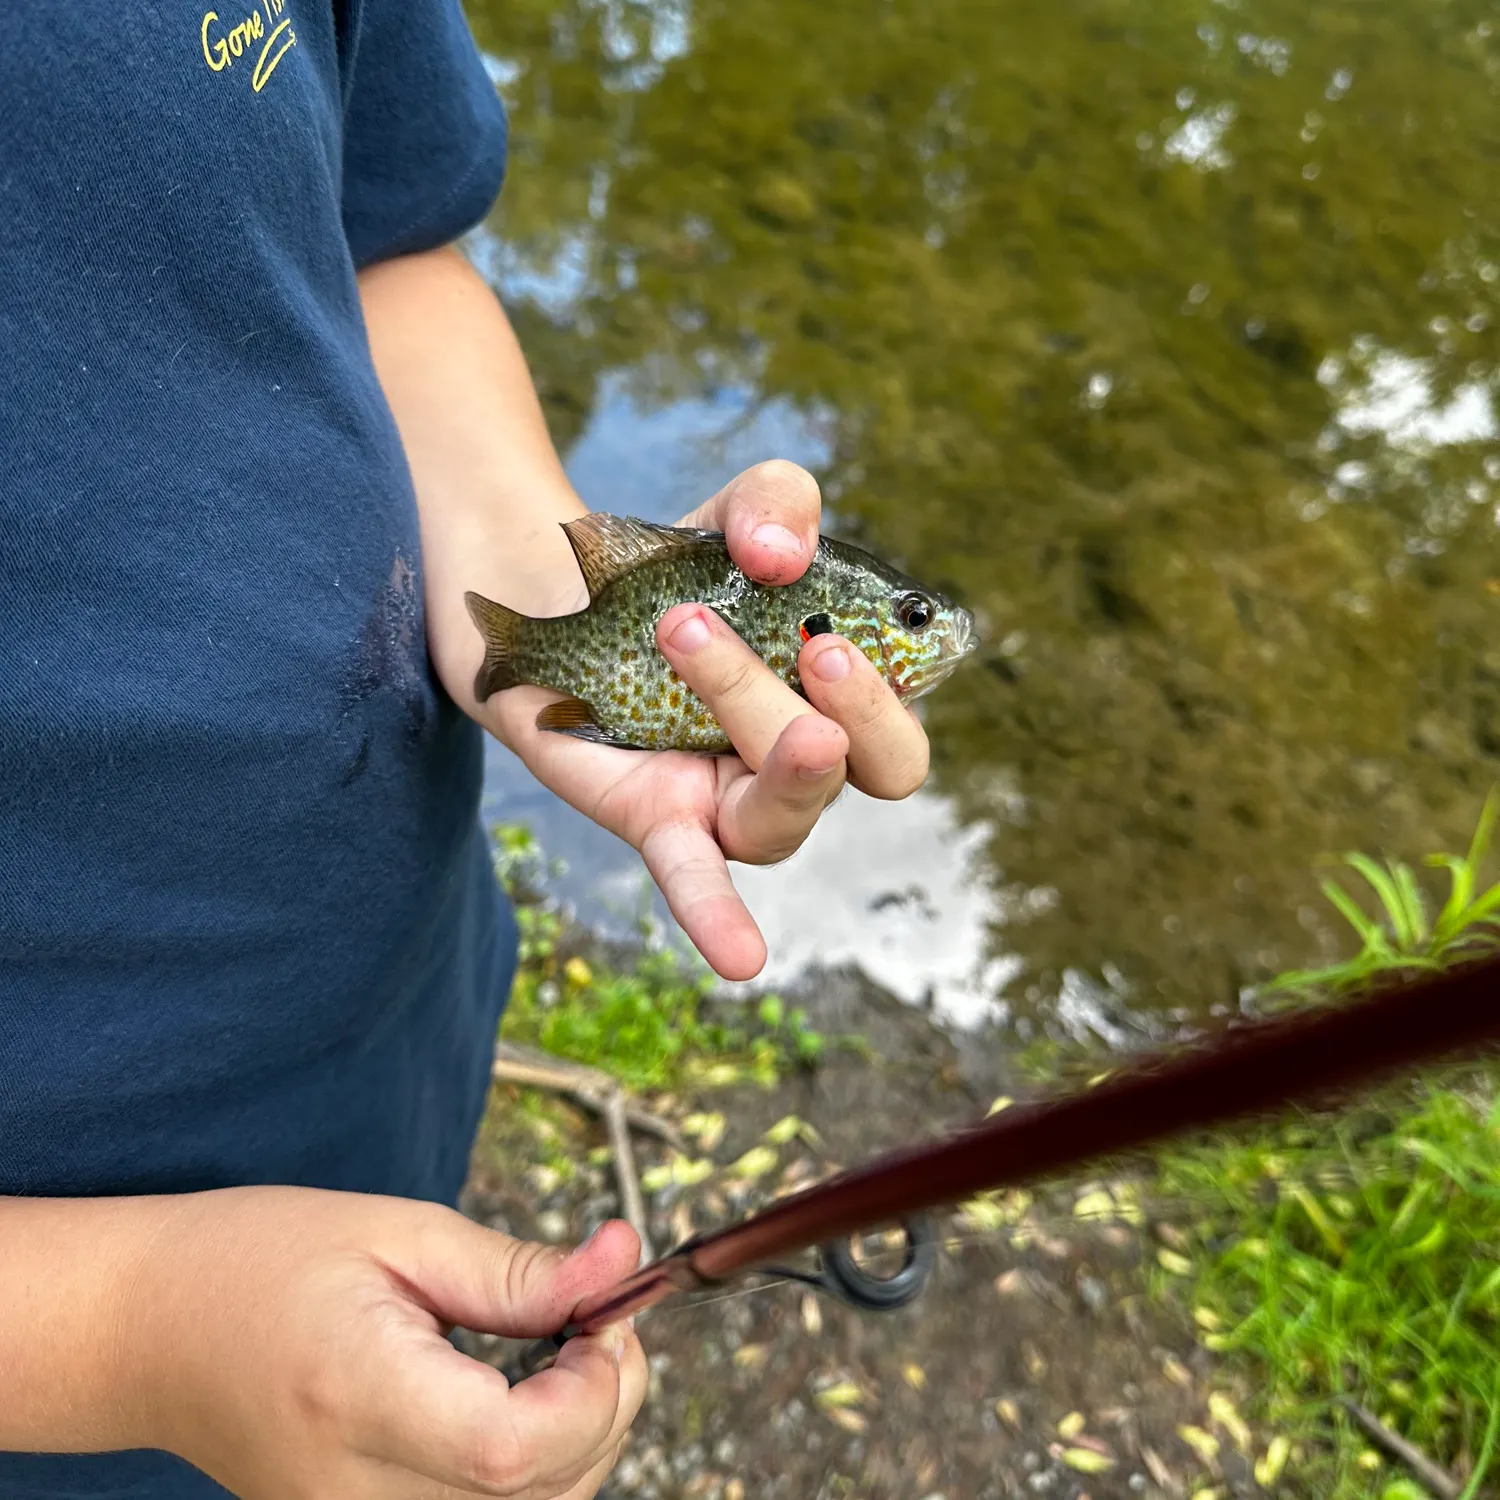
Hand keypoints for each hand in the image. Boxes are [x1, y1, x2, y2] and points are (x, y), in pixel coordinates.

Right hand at [128, 1189, 644, 1499]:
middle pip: (536, 1496)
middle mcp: (354, 1493)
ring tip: (562, 1352)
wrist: (152, 1331)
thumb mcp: (398, 1233)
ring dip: (580, 1441)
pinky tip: (524, 1402)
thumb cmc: (263, 1259)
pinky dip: (535, 1472)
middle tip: (598, 1320)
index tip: (605, 1318)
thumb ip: (516, 1270)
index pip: (510, 1449)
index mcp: (358, 1397)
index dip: (593, 1391)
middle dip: (606, 1408)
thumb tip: (623, 1266)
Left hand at [482, 460, 929, 980]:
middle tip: (812, 644)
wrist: (555, 595)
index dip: (897, 683)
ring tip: (685, 632)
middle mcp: (802, 761)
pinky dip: (720, 918)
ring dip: (747, 711)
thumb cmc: (670, 570)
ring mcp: (732, 798)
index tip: (842, 625)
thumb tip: (779, 557)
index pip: (910, 713)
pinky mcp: (658, 817)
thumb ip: (779, 504)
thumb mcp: (734, 514)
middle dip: (856, 712)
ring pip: (782, 808)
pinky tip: (743, 960)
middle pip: (872, 772)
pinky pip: (697, 880)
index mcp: (843, 697)